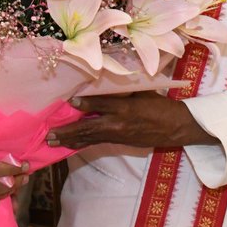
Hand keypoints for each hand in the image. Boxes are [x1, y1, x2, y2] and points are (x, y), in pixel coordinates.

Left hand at [46, 94, 215, 149]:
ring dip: (71, 140)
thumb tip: (101, 82)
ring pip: (90, 138)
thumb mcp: (143, 91)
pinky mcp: (120, 142)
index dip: (85, 104)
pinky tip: (70, 145)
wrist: (176, 127)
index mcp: (127, 107)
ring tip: (53, 142)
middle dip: (68, 131)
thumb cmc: (159, 104)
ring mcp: (119, 135)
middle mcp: (120, 123)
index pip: (103, 105)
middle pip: (90, 127)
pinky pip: (97, 143)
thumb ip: (122, 89)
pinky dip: (82, 143)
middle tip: (50, 134)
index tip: (69, 102)